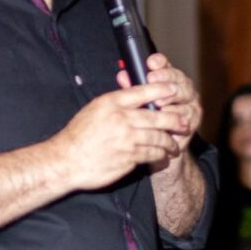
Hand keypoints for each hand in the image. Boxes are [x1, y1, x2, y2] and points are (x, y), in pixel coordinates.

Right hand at [54, 79, 187, 190]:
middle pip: (158, 117)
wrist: (66, 161)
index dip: (162, 89)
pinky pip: (152, 154)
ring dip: (169, 141)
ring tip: (174, 144)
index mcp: (112, 103)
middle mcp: (121, 119)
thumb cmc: (79, 135)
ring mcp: (126, 139)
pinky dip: (160, 155)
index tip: (174, 89)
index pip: (143, 92)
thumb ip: (117, 103)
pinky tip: (163, 155)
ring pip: (158, 137)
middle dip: (175, 120)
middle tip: (184, 123)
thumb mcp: (95, 110)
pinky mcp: (129, 157)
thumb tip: (139, 97)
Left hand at [119, 53, 202, 162]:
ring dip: (171, 98)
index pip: (166, 66)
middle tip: (151, 79)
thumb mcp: (138, 103)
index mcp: (170, 81)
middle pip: (178, 78)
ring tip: (158, 102)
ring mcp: (191, 104)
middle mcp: (183, 89)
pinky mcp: (193, 120)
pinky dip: (177, 115)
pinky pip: (187, 115)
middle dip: (164, 78)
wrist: (158, 147)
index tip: (150, 62)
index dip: (159, 62)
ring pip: (185, 96)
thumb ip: (133, 89)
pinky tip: (167, 116)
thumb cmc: (147, 121)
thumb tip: (122, 75)